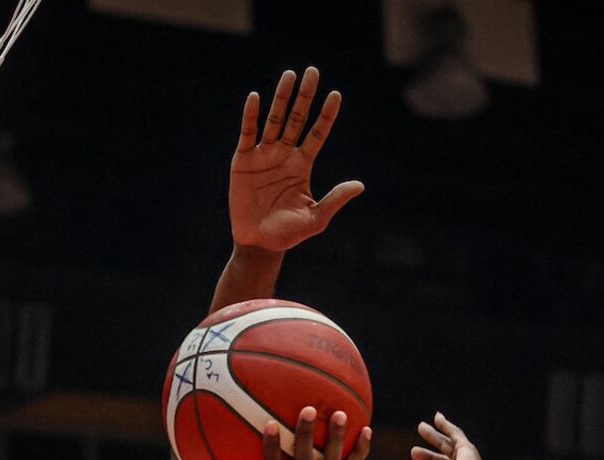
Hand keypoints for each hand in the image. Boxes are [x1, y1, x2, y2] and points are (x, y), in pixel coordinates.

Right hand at [230, 68, 363, 253]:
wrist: (258, 243)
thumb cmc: (288, 234)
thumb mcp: (316, 218)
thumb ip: (335, 200)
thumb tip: (359, 185)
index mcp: (302, 165)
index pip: (317, 133)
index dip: (326, 115)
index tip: (335, 95)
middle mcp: (284, 154)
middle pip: (297, 119)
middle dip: (305, 96)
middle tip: (312, 72)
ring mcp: (264, 155)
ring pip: (274, 120)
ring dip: (281, 98)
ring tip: (289, 75)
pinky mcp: (243, 160)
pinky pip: (248, 134)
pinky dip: (251, 116)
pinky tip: (255, 98)